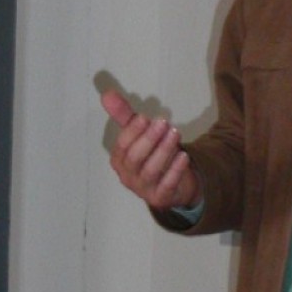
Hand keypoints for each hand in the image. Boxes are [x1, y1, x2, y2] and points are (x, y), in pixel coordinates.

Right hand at [101, 90, 201, 212]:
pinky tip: (184, 155)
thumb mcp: (139, 134)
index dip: (132, 132)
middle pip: (135, 158)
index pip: (121, 146)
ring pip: (151, 170)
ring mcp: (143, 190)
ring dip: (164, 150)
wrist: (174, 185)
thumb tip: (107, 94)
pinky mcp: (160, 198)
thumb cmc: (152, 155)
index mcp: (119, 161)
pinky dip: (175, 170)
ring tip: (175, 134)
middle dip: (149, 139)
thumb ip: (125, 115)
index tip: (145, 117)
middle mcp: (127, 176)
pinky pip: (167, 184)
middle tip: (163, 123)